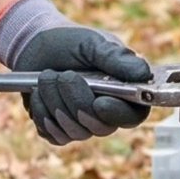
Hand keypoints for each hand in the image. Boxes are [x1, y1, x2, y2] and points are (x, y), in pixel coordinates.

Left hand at [0, 0, 154, 144]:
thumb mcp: (92, 43)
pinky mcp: (59, 130)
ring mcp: (82, 124)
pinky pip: (53, 135)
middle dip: (77, 102)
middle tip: (63, 76)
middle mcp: (105, 112)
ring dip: (55, 102)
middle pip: (100, 127)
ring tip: (47, 77)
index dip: (118, 114)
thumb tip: (144, 73)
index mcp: (123, 91)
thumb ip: (117, 58)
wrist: (35, 46)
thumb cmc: (70, 43)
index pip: (133, 115)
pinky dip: (41, 112)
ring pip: (75, 132)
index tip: (100, 102)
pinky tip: (38, 93)